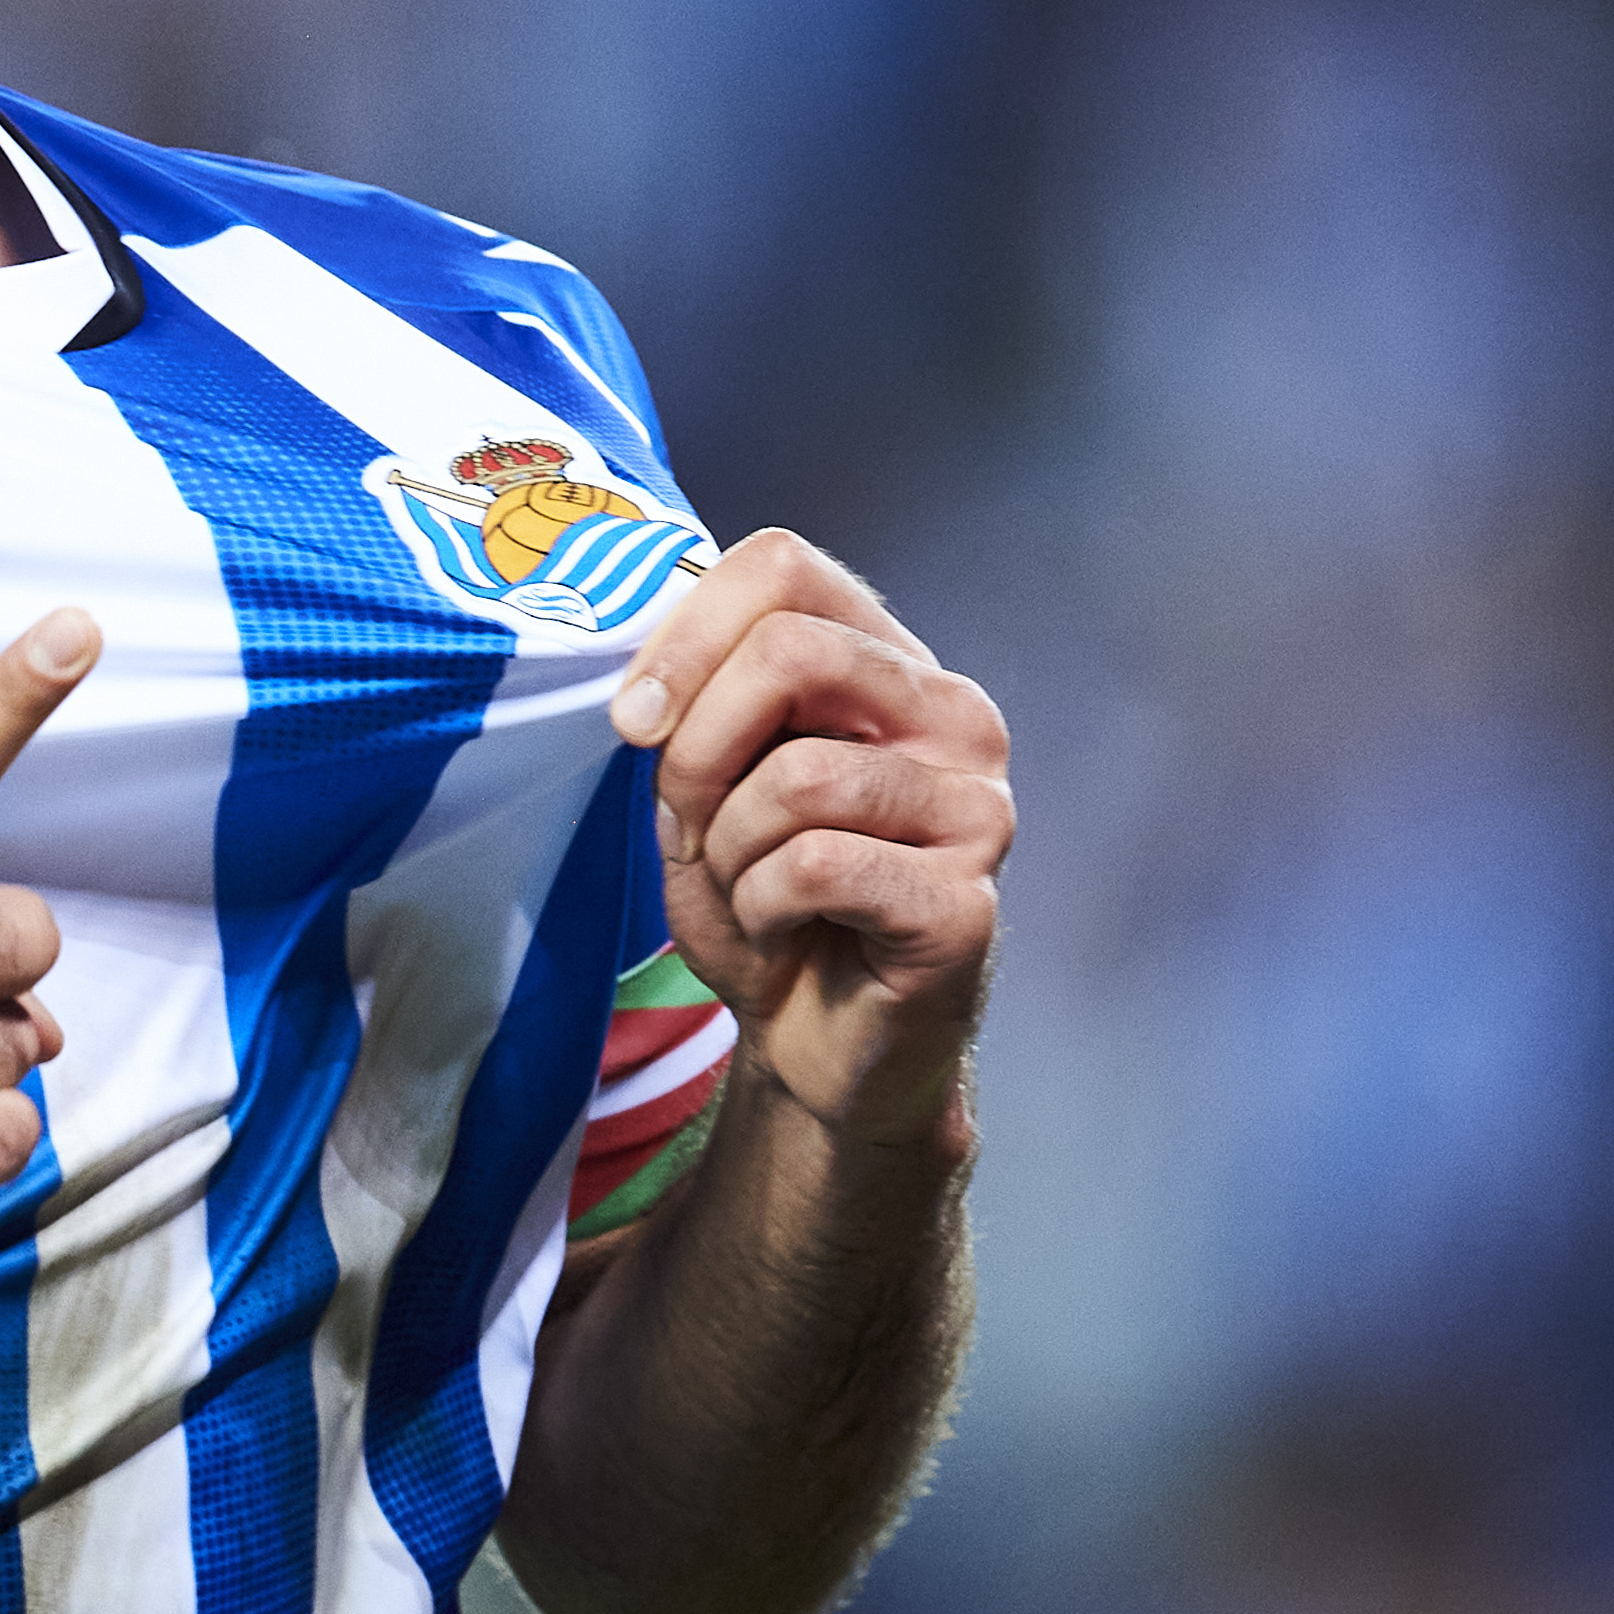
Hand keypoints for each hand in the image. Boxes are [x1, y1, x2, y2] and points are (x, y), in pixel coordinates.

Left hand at [604, 533, 1008, 1150]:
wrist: (817, 1045)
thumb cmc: (767, 901)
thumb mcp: (707, 784)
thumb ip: (697, 705)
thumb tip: (651, 681)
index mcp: (889, 664)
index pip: (786, 568)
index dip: (686, 633)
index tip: (635, 720)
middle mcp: (954, 717)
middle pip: (792, 651)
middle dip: (698, 748)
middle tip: (689, 825)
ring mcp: (978, 808)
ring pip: (798, 775)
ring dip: (731, 850)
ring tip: (752, 892)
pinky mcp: (967, 902)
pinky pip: (818, 866)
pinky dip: (763, 906)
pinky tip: (787, 932)